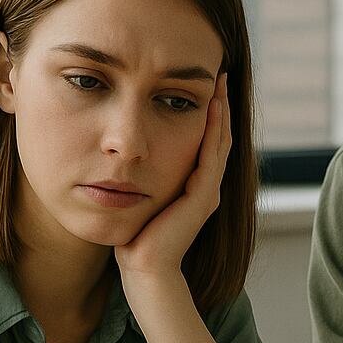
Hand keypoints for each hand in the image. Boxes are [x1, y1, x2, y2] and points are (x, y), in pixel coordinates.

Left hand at [115, 74, 231, 284]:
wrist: (145, 269)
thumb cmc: (136, 239)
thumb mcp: (139, 198)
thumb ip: (141, 178)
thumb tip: (122, 155)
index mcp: (195, 186)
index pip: (208, 141)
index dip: (209, 112)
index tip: (203, 84)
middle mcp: (207, 186)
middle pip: (219, 135)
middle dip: (219, 104)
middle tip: (219, 73)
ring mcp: (208, 190)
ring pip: (219, 141)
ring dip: (220, 110)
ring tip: (219, 83)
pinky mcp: (203, 196)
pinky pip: (210, 154)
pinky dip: (213, 129)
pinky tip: (210, 107)